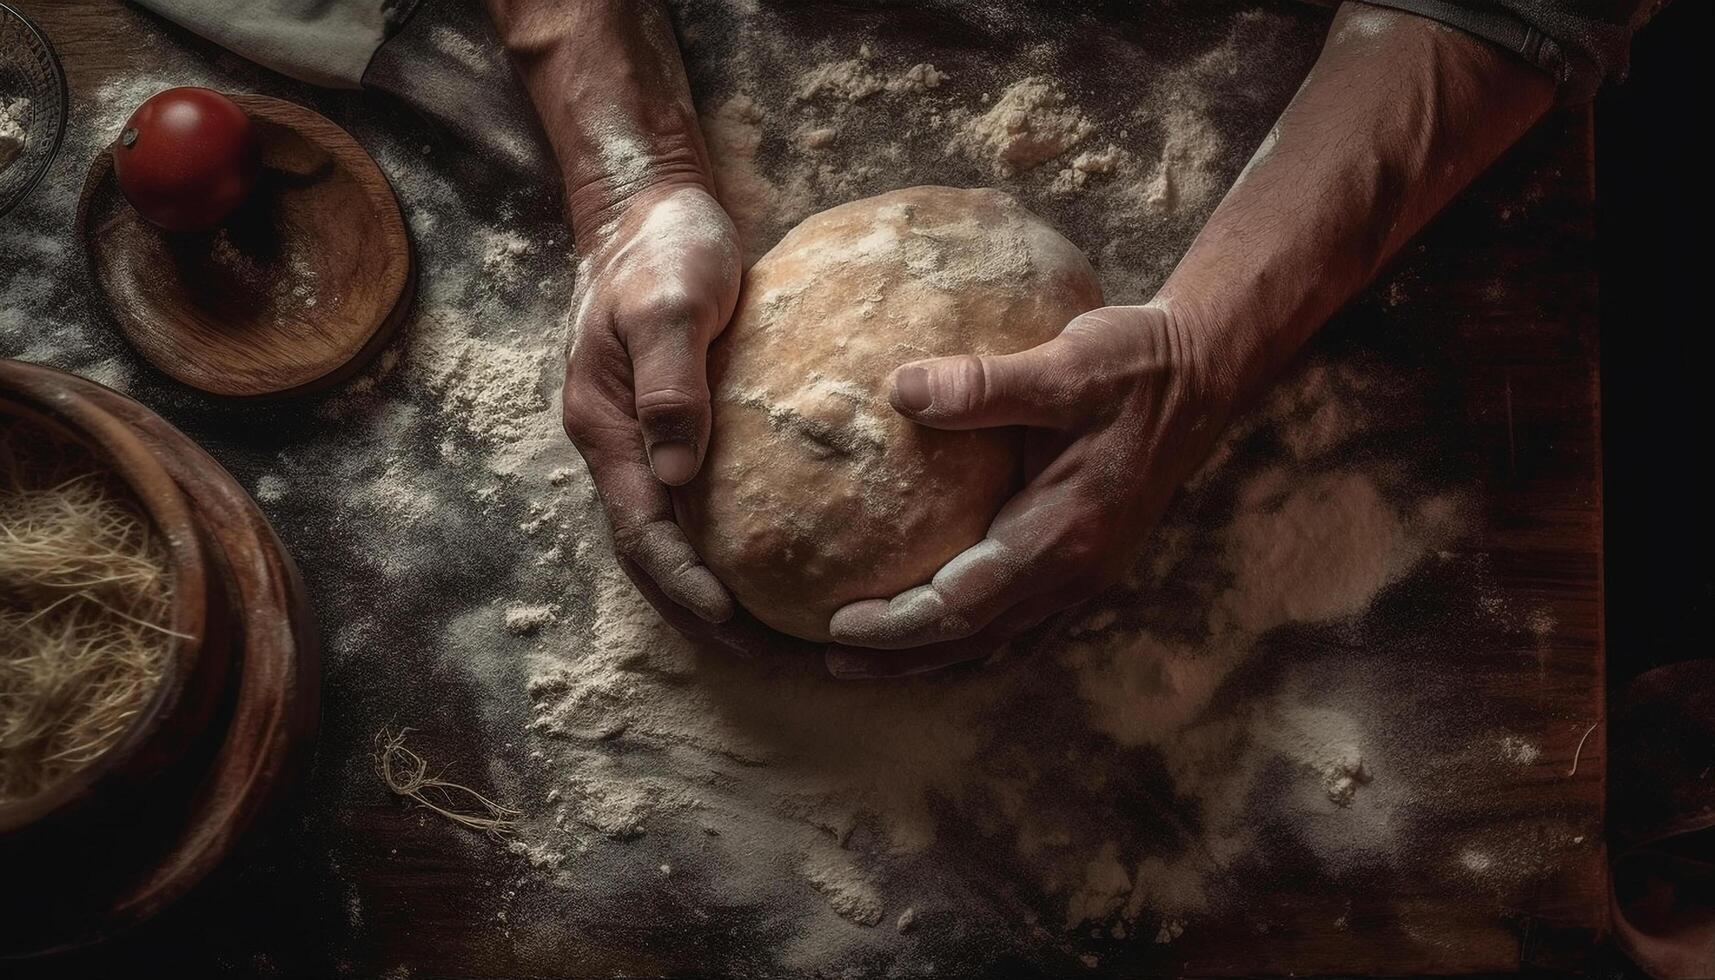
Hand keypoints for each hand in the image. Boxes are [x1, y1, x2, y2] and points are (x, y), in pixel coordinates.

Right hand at [563, 182, 743, 630]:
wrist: (650, 209)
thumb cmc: (662, 248)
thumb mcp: (670, 302)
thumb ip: (671, 382)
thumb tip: (678, 469)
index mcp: (609, 429)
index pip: (644, 533)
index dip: (684, 585)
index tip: (734, 623)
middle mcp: (622, 449)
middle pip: (655, 561)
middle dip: (708, 619)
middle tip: (778, 659)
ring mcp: (646, 444)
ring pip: (674, 544)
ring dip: (720, 601)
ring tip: (785, 640)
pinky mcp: (679, 430)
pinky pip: (700, 512)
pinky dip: (733, 554)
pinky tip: (786, 571)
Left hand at [823, 304, 1232, 678]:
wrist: (1204, 373)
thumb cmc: (1135, 365)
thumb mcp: (1065, 364)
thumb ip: (983, 384)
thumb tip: (899, 390)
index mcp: (1064, 535)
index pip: (963, 604)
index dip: (898, 623)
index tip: (837, 625)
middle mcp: (1078, 571)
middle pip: (975, 638)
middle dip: (902, 655)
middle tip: (831, 662)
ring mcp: (1089, 572)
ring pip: (999, 636)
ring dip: (934, 653)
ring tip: (871, 662)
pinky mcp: (1091, 561)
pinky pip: (1021, 618)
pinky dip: (973, 634)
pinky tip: (939, 626)